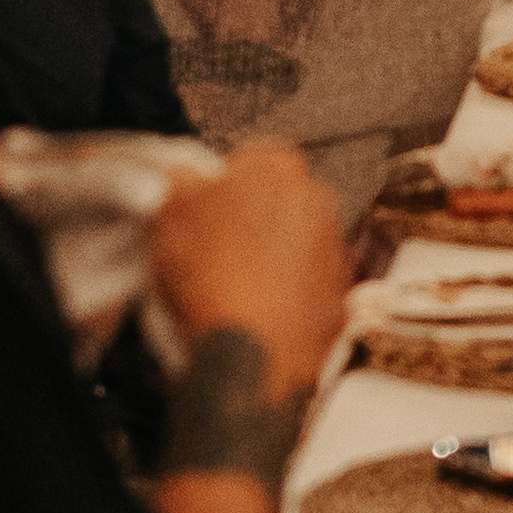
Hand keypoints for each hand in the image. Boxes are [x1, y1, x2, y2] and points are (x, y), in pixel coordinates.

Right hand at [147, 144, 349, 406]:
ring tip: (232, 289)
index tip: (200, 210)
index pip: (249, 159)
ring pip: (296, 243)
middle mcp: (318, 200)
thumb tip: (184, 175)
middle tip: (213, 251)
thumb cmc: (211, 277)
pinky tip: (257, 314)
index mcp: (277, 168)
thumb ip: (180, 182)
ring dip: (271, 258)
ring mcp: (336, 249)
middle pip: (277, 201)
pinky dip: (289, 295)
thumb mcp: (170, 215)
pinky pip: (309, 285)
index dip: (220, 186)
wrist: (256, 353)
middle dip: (250, 219)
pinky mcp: (342, 295)